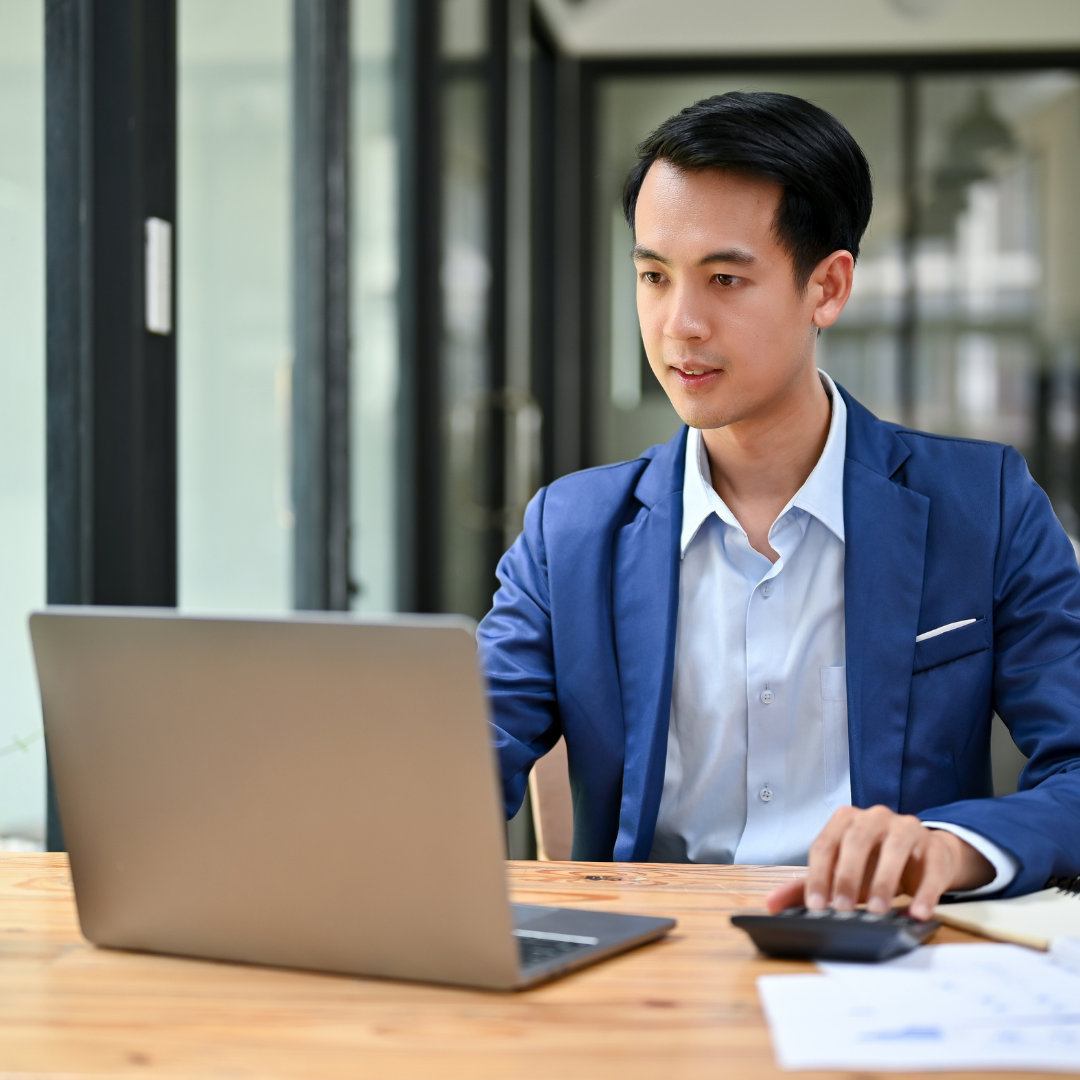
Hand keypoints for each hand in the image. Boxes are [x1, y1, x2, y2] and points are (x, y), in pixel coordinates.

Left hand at [764, 805, 994, 920]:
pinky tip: (917, 912)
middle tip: (843, 908)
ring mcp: (906, 827)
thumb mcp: (839, 874)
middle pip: (856, 841)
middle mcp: (874, 817)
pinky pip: (930, 867)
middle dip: (847, 876)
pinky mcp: (934, 846)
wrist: (922, 857)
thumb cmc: (872, 865)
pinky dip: (924, 890)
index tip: (815, 905)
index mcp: (845, 820)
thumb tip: (770, 904)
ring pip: (894, 848)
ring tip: (878, 911)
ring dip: (884, 881)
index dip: (818, 875)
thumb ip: (806, 887)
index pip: (825, 845)